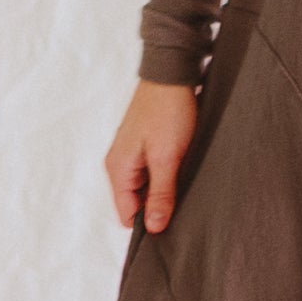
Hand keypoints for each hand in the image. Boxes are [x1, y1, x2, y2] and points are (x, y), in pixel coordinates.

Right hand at [104, 79, 199, 234]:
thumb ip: (160, 194)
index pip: (127, 214)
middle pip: (136, 202)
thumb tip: (154, 227)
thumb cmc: (168, 111)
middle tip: (183, 198)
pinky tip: (182, 166)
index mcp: (118, 169)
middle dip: (158, 205)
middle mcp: (119, 163)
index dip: (149, 222)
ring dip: (164, 188)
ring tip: (183, 178)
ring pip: (146, 186)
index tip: (173, 221)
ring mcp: (131, 153)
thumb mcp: (167, 158)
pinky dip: (166, 173)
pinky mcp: (144, 145)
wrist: (172, 73)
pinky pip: (152, 171)